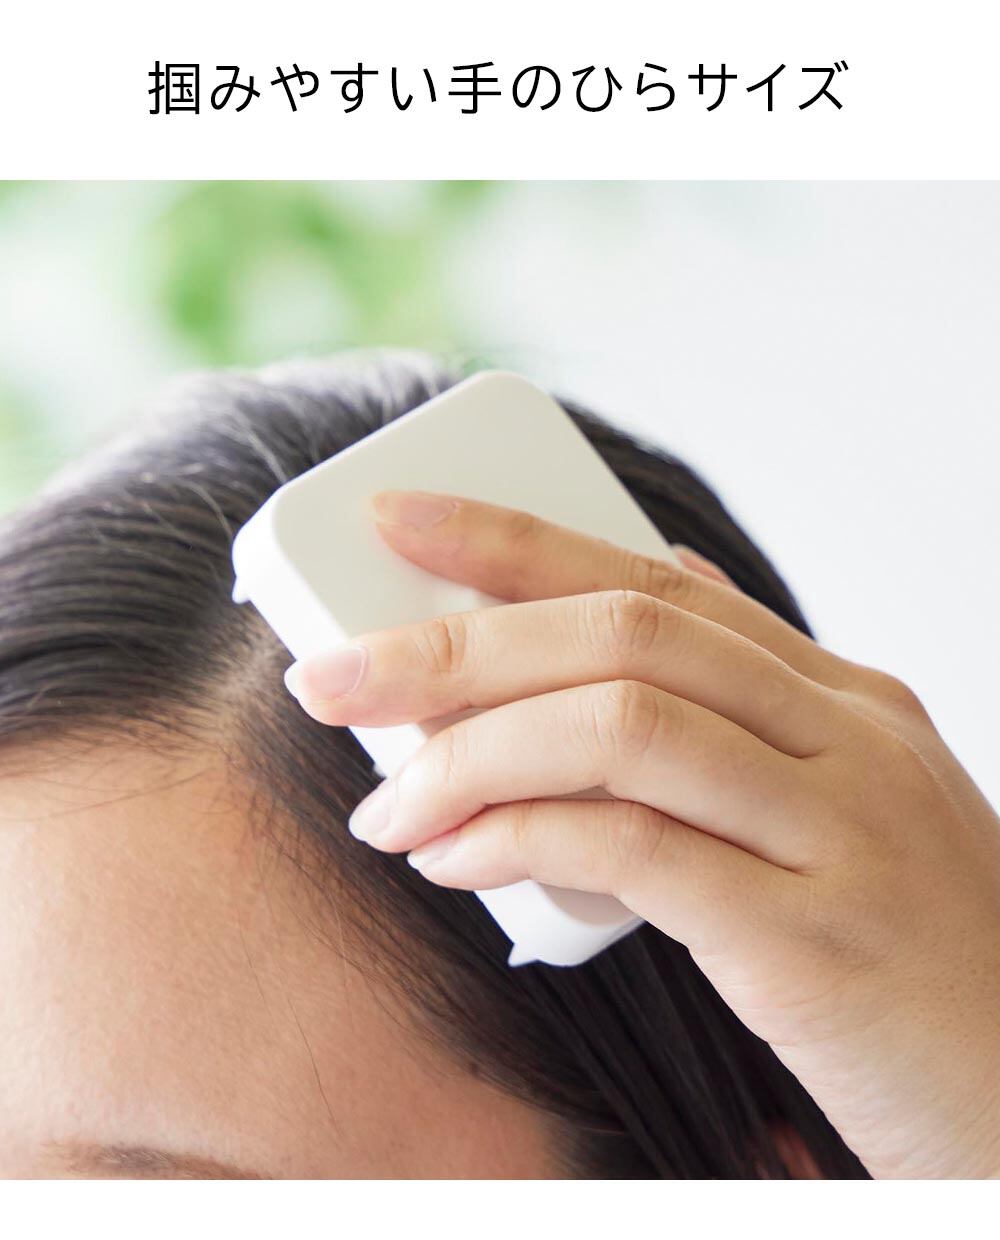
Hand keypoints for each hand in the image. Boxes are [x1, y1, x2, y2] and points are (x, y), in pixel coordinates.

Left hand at [283, 489, 999, 1178]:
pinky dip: (521, 838)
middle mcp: (848, 739)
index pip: (656, 582)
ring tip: (386, 803)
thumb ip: (751, 706)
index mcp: (844, 697)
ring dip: (472, 754)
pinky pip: (635, 850)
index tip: (402, 522)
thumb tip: (659, 589)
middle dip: (456, 645)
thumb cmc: (910, 953)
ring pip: (621, 726)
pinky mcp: (817, 938)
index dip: (517, 543)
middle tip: (334, 676)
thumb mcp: (844, 806)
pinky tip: (456, 858)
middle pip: (623, 636)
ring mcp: (842, 829)